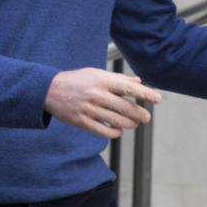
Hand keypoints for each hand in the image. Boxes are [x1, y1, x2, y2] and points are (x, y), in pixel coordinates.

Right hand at [44, 68, 161, 138]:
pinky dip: (115, 132)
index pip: (129, 88)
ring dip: (130, 124)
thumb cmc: (76, 80)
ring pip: (117, 121)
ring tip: (134, 123)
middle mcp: (97, 95)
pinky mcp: (83, 122)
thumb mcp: (96, 73)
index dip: (145, 94)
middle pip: (126, 108)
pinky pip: (104, 131)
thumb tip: (138, 82)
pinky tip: (118, 130)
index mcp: (102, 81)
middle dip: (140, 114)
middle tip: (147, 117)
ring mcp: (89, 109)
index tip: (157, 99)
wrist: (50, 90)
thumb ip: (118, 79)